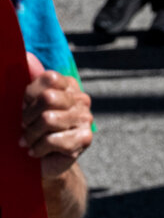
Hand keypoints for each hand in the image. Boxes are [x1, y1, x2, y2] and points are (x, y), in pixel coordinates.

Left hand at [22, 53, 91, 182]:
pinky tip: (38, 151)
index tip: (24, 107)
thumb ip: (30, 79)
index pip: (48, 79)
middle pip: (47, 97)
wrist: (42, 162)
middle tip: (25, 127)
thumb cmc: (33, 128)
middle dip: (28, 116)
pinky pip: (53, 139)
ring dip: (32, 134)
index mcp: (68, 86)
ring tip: (31, 140)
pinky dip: (39, 148)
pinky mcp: (85, 138)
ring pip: (48, 119)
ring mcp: (86, 119)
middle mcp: (81, 99)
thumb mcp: (27, 102)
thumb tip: (26, 55)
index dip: (29, 95)